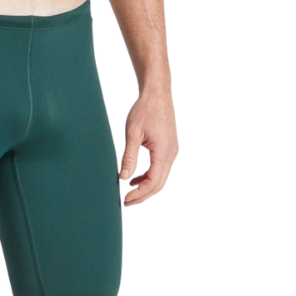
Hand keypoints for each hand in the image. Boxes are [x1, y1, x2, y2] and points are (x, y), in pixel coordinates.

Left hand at [119, 89, 177, 205]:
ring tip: (129, 192)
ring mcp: (172, 151)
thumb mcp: (133, 133)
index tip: (125, 199)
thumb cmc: (144, 110)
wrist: (157, 93)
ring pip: (160, 177)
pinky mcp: (169, 147)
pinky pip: (160, 168)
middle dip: (143, 195)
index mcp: (164, 152)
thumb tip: (123, 177)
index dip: (140, 194)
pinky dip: (148, 175)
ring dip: (146, 186)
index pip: (153, 182)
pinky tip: (135, 177)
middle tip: (126, 202)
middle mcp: (171, 154)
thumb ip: (129, 156)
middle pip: (159, 184)